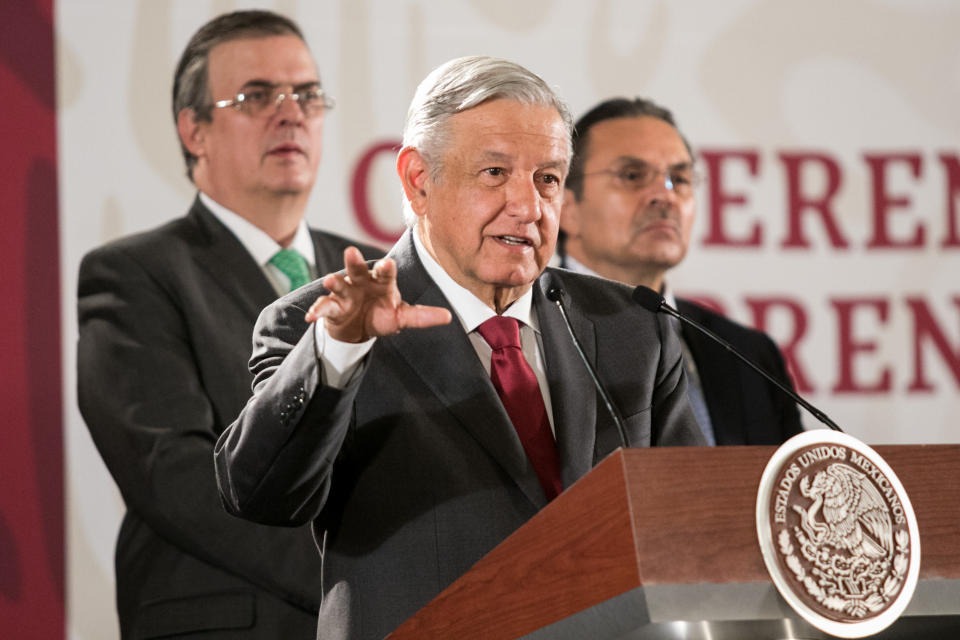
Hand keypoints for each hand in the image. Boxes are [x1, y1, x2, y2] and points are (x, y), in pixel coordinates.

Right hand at [304, 247, 450, 342]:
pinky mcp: (331, 307)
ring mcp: (345, 293)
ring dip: (334, 282)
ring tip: (329, 282)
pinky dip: (317, 311)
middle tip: (351, 252)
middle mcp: (362, 282)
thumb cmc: (382, 315)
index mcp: (382, 282)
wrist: (358, 329)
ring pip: (339, 284)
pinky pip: (323, 307)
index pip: (386, 273)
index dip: (386, 268)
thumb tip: (449, 317)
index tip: (388, 263)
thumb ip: (422, 316)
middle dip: (355, 261)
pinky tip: (311, 316)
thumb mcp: (402, 317)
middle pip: (358, 269)